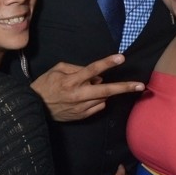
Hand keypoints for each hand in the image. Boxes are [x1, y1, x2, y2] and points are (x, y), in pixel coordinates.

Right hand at [30, 54, 144, 120]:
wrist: (34, 108)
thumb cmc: (45, 85)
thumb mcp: (57, 69)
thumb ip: (77, 68)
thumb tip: (97, 75)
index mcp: (71, 81)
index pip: (93, 70)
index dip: (107, 63)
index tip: (121, 58)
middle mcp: (78, 95)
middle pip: (106, 91)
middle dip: (125, 87)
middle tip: (141, 86)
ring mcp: (81, 108)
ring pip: (103, 98)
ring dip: (104, 92)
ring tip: (91, 88)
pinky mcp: (82, 116)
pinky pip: (98, 107)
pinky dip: (98, 100)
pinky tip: (89, 97)